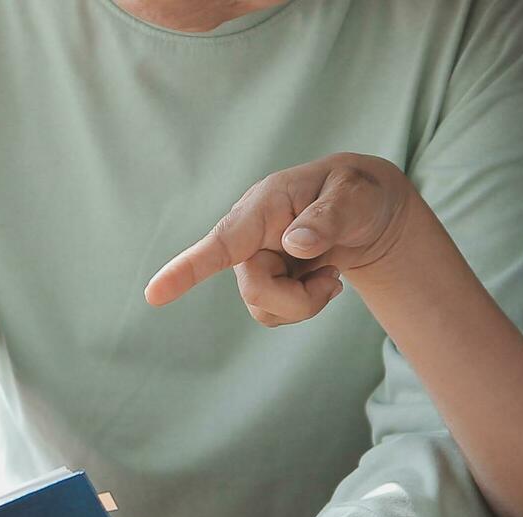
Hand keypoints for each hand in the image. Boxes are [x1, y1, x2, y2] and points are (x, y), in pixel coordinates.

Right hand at [143, 152, 432, 325]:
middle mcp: (250, 233)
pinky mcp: (263, 279)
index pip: (222, 241)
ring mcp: (253, 259)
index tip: (153, 295)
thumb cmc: (359, 194)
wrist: (369, 212)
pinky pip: (274, 314)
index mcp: (266, 204)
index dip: (187, 269)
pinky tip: (321, 280)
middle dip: (300, 300)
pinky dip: (305, 305)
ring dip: (306, 303)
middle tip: (335, 278)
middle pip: (255, 289)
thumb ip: (329, 216)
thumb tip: (294, 245)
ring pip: (263, 308)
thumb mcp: (356, 197)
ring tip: (331, 272)